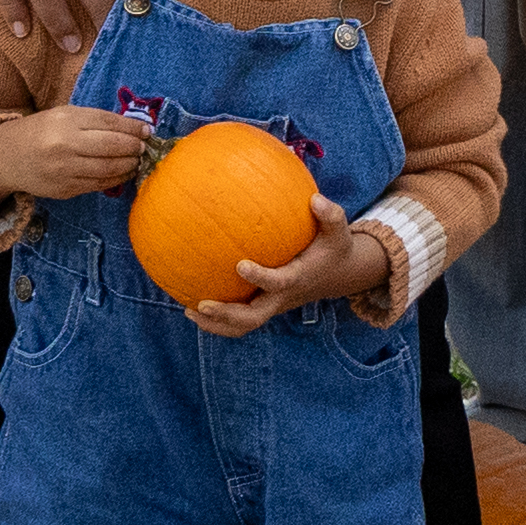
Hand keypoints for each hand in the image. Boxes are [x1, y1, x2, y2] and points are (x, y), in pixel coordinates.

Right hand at [0, 102, 154, 202]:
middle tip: (143, 148)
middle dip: (134, 148)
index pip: (109, 123)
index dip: (133, 129)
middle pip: (112, 147)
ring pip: (108, 170)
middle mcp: (65, 145)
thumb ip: (96, 120)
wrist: (8, 157)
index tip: (147, 131)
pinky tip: (123, 173)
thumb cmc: (42, 131)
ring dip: (129, 166)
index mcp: (66, 121)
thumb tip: (134, 128)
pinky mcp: (65, 189)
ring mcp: (65, 170)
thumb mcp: (65, 115)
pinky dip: (115, 179)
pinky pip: (98, 185)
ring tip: (136, 161)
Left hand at [188, 212, 391, 335]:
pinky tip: (193, 303)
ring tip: (188, 311)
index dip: (260, 277)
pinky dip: (217, 319)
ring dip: (216, 324)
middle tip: (202, 304)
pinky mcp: (265, 306)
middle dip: (227, 315)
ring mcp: (272, 305)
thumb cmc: (333, 247)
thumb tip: (315, 198)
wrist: (338, 275)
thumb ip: (330, 215)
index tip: (239, 264)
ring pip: (243, 325)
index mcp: (297, 279)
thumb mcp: (338, 231)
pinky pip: (240, 320)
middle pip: (253, 317)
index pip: (277, 282)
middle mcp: (282, 297)